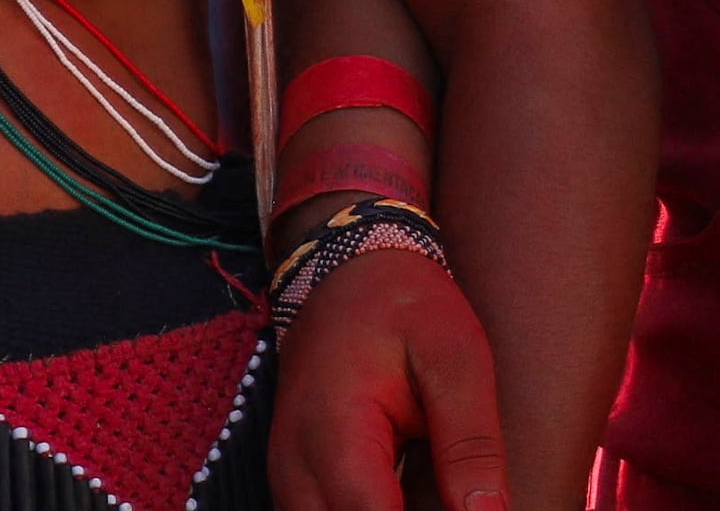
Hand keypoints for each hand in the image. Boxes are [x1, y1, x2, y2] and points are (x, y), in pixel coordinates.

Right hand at [267, 243, 505, 510]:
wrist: (347, 267)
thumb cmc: (406, 308)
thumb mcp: (456, 362)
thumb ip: (471, 445)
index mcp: (335, 426)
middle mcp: (294, 454)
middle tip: (453, 501)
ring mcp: (284, 464)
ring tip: (429, 497)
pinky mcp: (291, 468)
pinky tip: (397, 502)